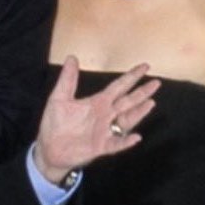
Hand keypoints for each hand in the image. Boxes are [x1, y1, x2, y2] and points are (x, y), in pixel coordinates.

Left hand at [33, 57, 159, 183]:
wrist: (48, 147)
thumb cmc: (55, 123)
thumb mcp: (59, 98)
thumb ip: (68, 79)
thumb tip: (72, 57)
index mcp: (97, 102)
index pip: (118, 87)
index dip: (131, 77)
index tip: (145, 67)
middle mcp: (105, 115)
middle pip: (127, 102)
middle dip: (141, 92)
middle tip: (156, 83)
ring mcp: (104, 131)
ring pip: (126, 120)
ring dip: (138, 113)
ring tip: (150, 103)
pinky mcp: (100, 146)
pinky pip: (116, 144)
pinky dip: (125, 141)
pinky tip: (135, 137)